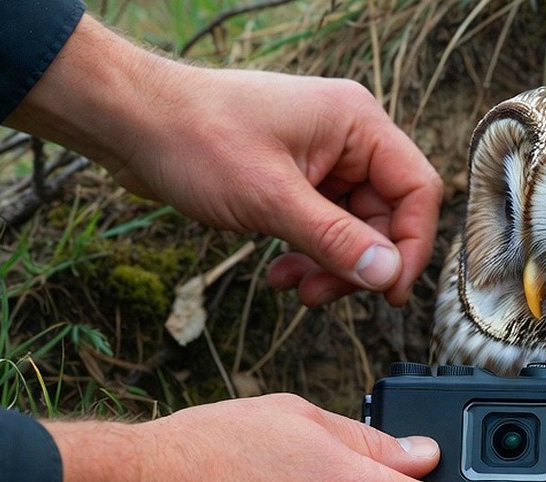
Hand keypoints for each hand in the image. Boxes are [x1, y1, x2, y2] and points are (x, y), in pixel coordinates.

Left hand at [7, 15, 440, 305]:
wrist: (129, 122)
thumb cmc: (195, 139)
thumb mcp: (270, 199)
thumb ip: (335, 239)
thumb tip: (387, 275)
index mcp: (357, 124)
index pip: (417, 189)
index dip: (411, 245)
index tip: (388, 292)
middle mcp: (348, 138)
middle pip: (386, 215)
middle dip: (357, 262)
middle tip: (321, 296)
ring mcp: (322, 158)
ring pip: (354, 228)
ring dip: (330, 265)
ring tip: (294, 286)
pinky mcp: (297, 178)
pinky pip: (324, 226)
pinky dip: (309, 254)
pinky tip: (280, 272)